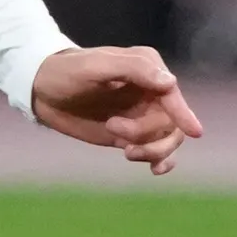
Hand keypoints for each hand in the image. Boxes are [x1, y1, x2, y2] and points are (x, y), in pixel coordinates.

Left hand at [30, 45, 204, 174]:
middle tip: (115, 129)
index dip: (184, 113)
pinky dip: (161, 161)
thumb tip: (170, 83)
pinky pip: (157, 150)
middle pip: (171, 122)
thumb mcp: (96, 66)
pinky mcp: (132, 134)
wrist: (43, 91)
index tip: (193, 132)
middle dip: (148, 134)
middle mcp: (151, 91)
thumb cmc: (67, 72)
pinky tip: (155, 170)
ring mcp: (143, 114)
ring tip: (125, 152)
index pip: (172, 95)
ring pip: (168, 139)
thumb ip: (133, 70)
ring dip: (152, 150)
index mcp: (147, 68)